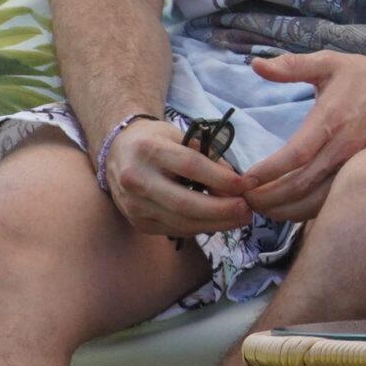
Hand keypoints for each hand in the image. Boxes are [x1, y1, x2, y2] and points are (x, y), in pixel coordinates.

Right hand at [104, 117, 251, 237]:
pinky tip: (219, 222)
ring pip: (180, 222)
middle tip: (247, 210)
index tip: (247, 184)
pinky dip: (200, 227)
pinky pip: (174, 230)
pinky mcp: (137, 222)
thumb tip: (236, 181)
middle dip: (221, 210)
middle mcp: (136, 180)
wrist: (118, 152)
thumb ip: (207, 154)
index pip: (191, 167)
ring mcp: (134, 206)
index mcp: (149, 151)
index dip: (222, 178)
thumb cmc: (156, 140)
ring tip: (240, 219)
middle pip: (185, 203)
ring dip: (215, 224)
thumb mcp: (180, 135)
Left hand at [238, 50, 365, 220]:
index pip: (295, 155)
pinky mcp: (362, 175)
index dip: (268, 172)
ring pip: (316, 201)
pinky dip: (306, 211)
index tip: (243, 182)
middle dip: (268, 199)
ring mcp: (354, 165)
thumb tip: (256, 65)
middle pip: (301, 186)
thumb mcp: (330, 63)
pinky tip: (289, 209)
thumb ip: (292, 65)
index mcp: (331, 120)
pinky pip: (331, 200)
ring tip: (260, 209)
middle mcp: (343, 148)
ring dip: (285, 211)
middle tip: (243, 201)